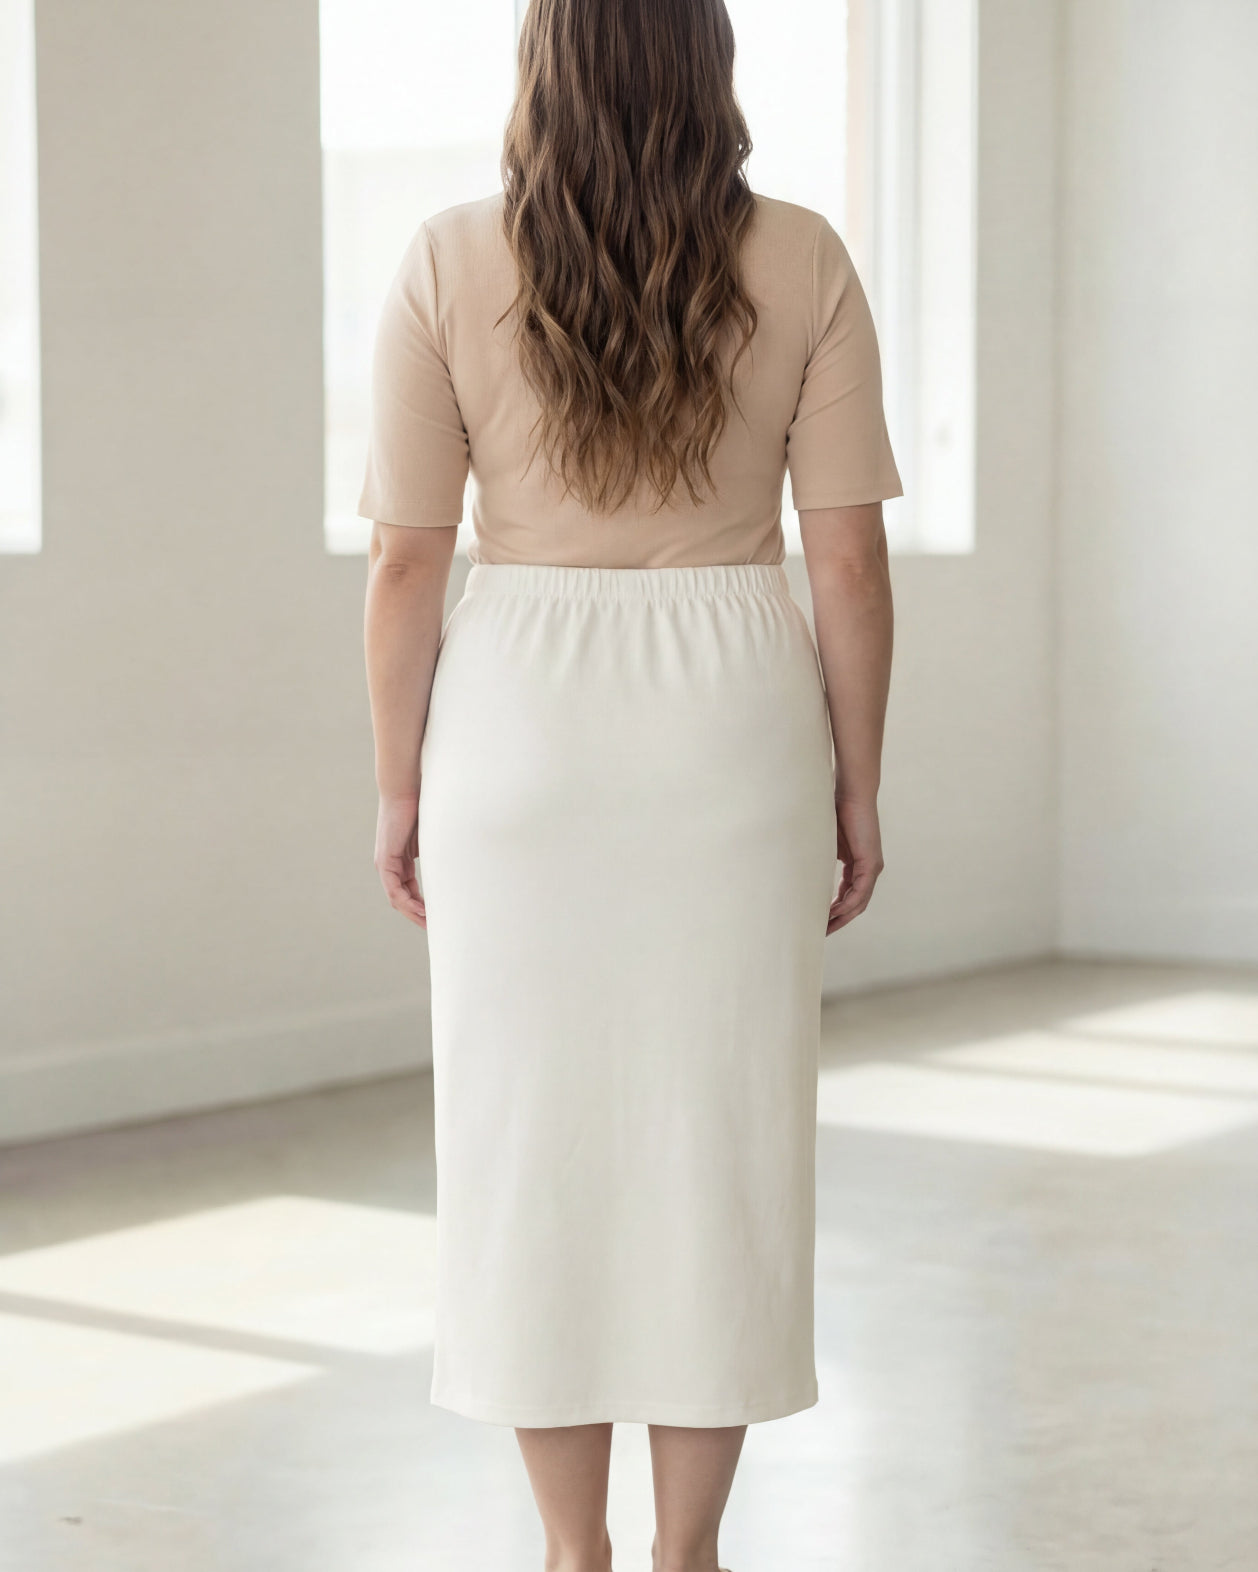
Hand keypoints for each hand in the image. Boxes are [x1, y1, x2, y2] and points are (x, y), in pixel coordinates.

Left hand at [374, 791, 425, 927]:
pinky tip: (420, 910)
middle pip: (402, 898)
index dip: (422, 905)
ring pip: (397, 898)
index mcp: (400, 859)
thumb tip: (456, 865)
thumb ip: (436, 853)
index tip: (437, 917)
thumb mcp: (430, 837)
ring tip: (429, 925)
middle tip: (434, 929)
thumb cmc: (420, 806)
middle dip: (417, 915)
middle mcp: (389, 864)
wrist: (405, 789)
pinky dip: (407, 902)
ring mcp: (385, 863)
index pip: (409, 890)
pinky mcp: (384, 860)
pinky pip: (393, 889)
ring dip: (412, 913)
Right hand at [827, 796, 883, 934]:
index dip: (834, 911)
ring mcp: (873, 868)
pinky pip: (860, 892)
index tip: (819, 922)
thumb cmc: (836, 812)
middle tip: (821, 933)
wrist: (852, 794)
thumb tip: (802, 870)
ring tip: (824, 928)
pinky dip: (847, 904)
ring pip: (859, 902)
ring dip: (842, 917)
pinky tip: (832, 912)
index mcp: (858, 865)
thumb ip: (821, 859)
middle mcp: (869, 869)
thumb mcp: (826, 843)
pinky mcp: (872, 864)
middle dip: (838, 921)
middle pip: (855, 904)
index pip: (848, 895)